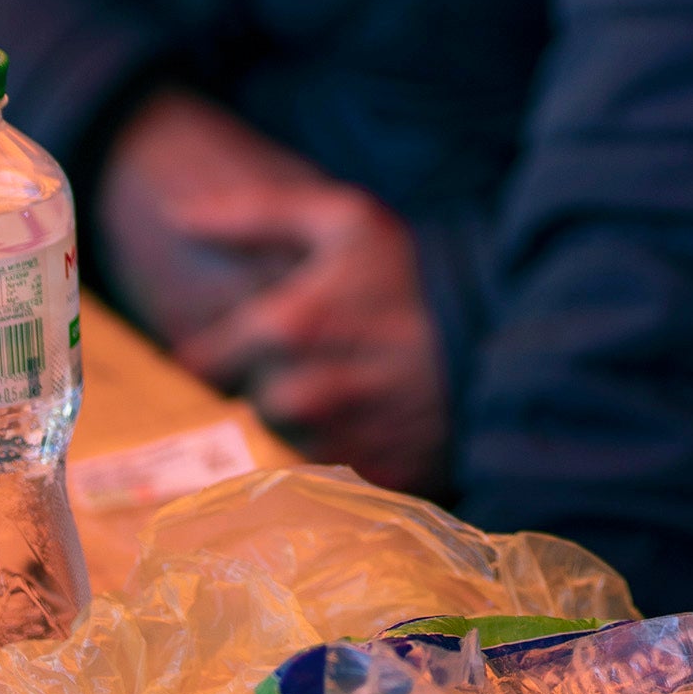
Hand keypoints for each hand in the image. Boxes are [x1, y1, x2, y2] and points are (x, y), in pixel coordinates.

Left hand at [90, 97, 451, 487]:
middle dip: (268, 386)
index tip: (234, 346)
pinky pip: (337, 475)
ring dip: (306, 423)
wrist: (517, 331)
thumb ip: (251, 216)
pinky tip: (376, 422)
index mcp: (286, 329)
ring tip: (348, 392)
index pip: (208, 360)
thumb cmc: (421, 271)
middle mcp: (304, 396)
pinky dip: (348, 452)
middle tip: (311, 365)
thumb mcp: (344, 219)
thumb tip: (175, 216)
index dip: (215, 352)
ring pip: (290, 442)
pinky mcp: (378, 478)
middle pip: (251, 404)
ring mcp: (342, 443)